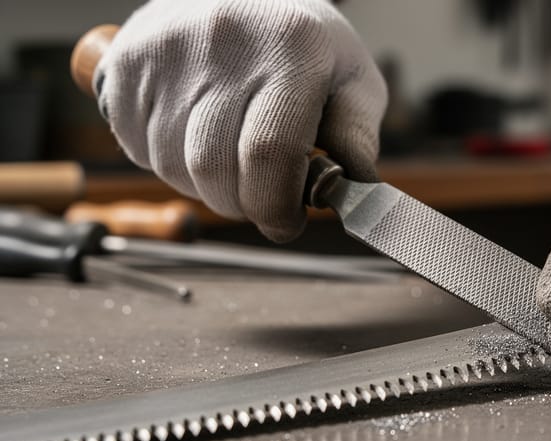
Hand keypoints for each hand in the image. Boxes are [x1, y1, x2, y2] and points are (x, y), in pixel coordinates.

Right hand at [95, 0, 386, 240]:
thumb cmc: (301, 44)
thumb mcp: (352, 77)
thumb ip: (357, 135)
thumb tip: (352, 192)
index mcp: (291, 46)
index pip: (270, 154)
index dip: (276, 206)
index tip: (287, 223)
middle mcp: (224, 41)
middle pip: (216, 169)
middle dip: (243, 204)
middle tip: (263, 197)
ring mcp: (167, 50)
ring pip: (174, 166)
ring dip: (206, 186)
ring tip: (233, 158)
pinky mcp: (127, 63)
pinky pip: (140, 148)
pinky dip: (170, 162)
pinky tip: (197, 137)